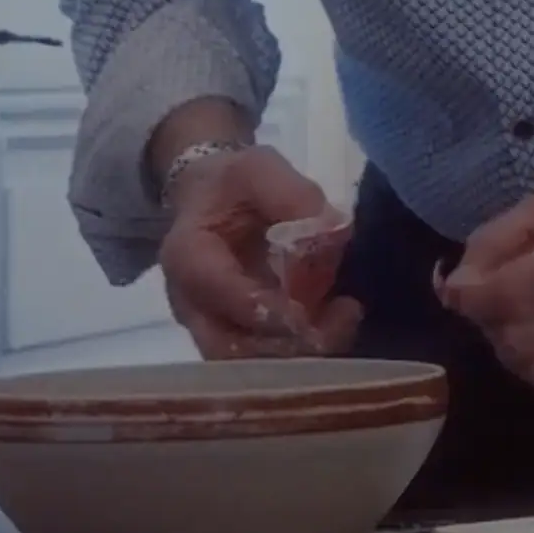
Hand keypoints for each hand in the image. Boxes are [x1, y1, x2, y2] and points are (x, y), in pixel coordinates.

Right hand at [157, 144, 358, 359]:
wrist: (214, 199)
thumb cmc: (234, 184)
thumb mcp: (259, 169)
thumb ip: (290, 194)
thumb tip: (331, 230)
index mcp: (187, 254)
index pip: (214, 290)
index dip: (259, 306)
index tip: (306, 311)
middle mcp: (191, 301)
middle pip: (226, 346)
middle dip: (285, 344)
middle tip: (338, 322)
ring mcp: (212, 324)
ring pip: (248, 363)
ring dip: (301, 351)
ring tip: (346, 318)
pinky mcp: (237, 335)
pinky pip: (265, 358)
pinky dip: (303, 349)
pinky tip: (340, 322)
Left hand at [437, 134, 533, 397]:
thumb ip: (496, 240)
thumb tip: (453, 288)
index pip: (504, 298)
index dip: (468, 297)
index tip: (463, 286)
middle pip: (514, 339)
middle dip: (491, 322)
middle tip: (501, 298)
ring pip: (533, 370)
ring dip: (513, 347)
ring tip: (525, 320)